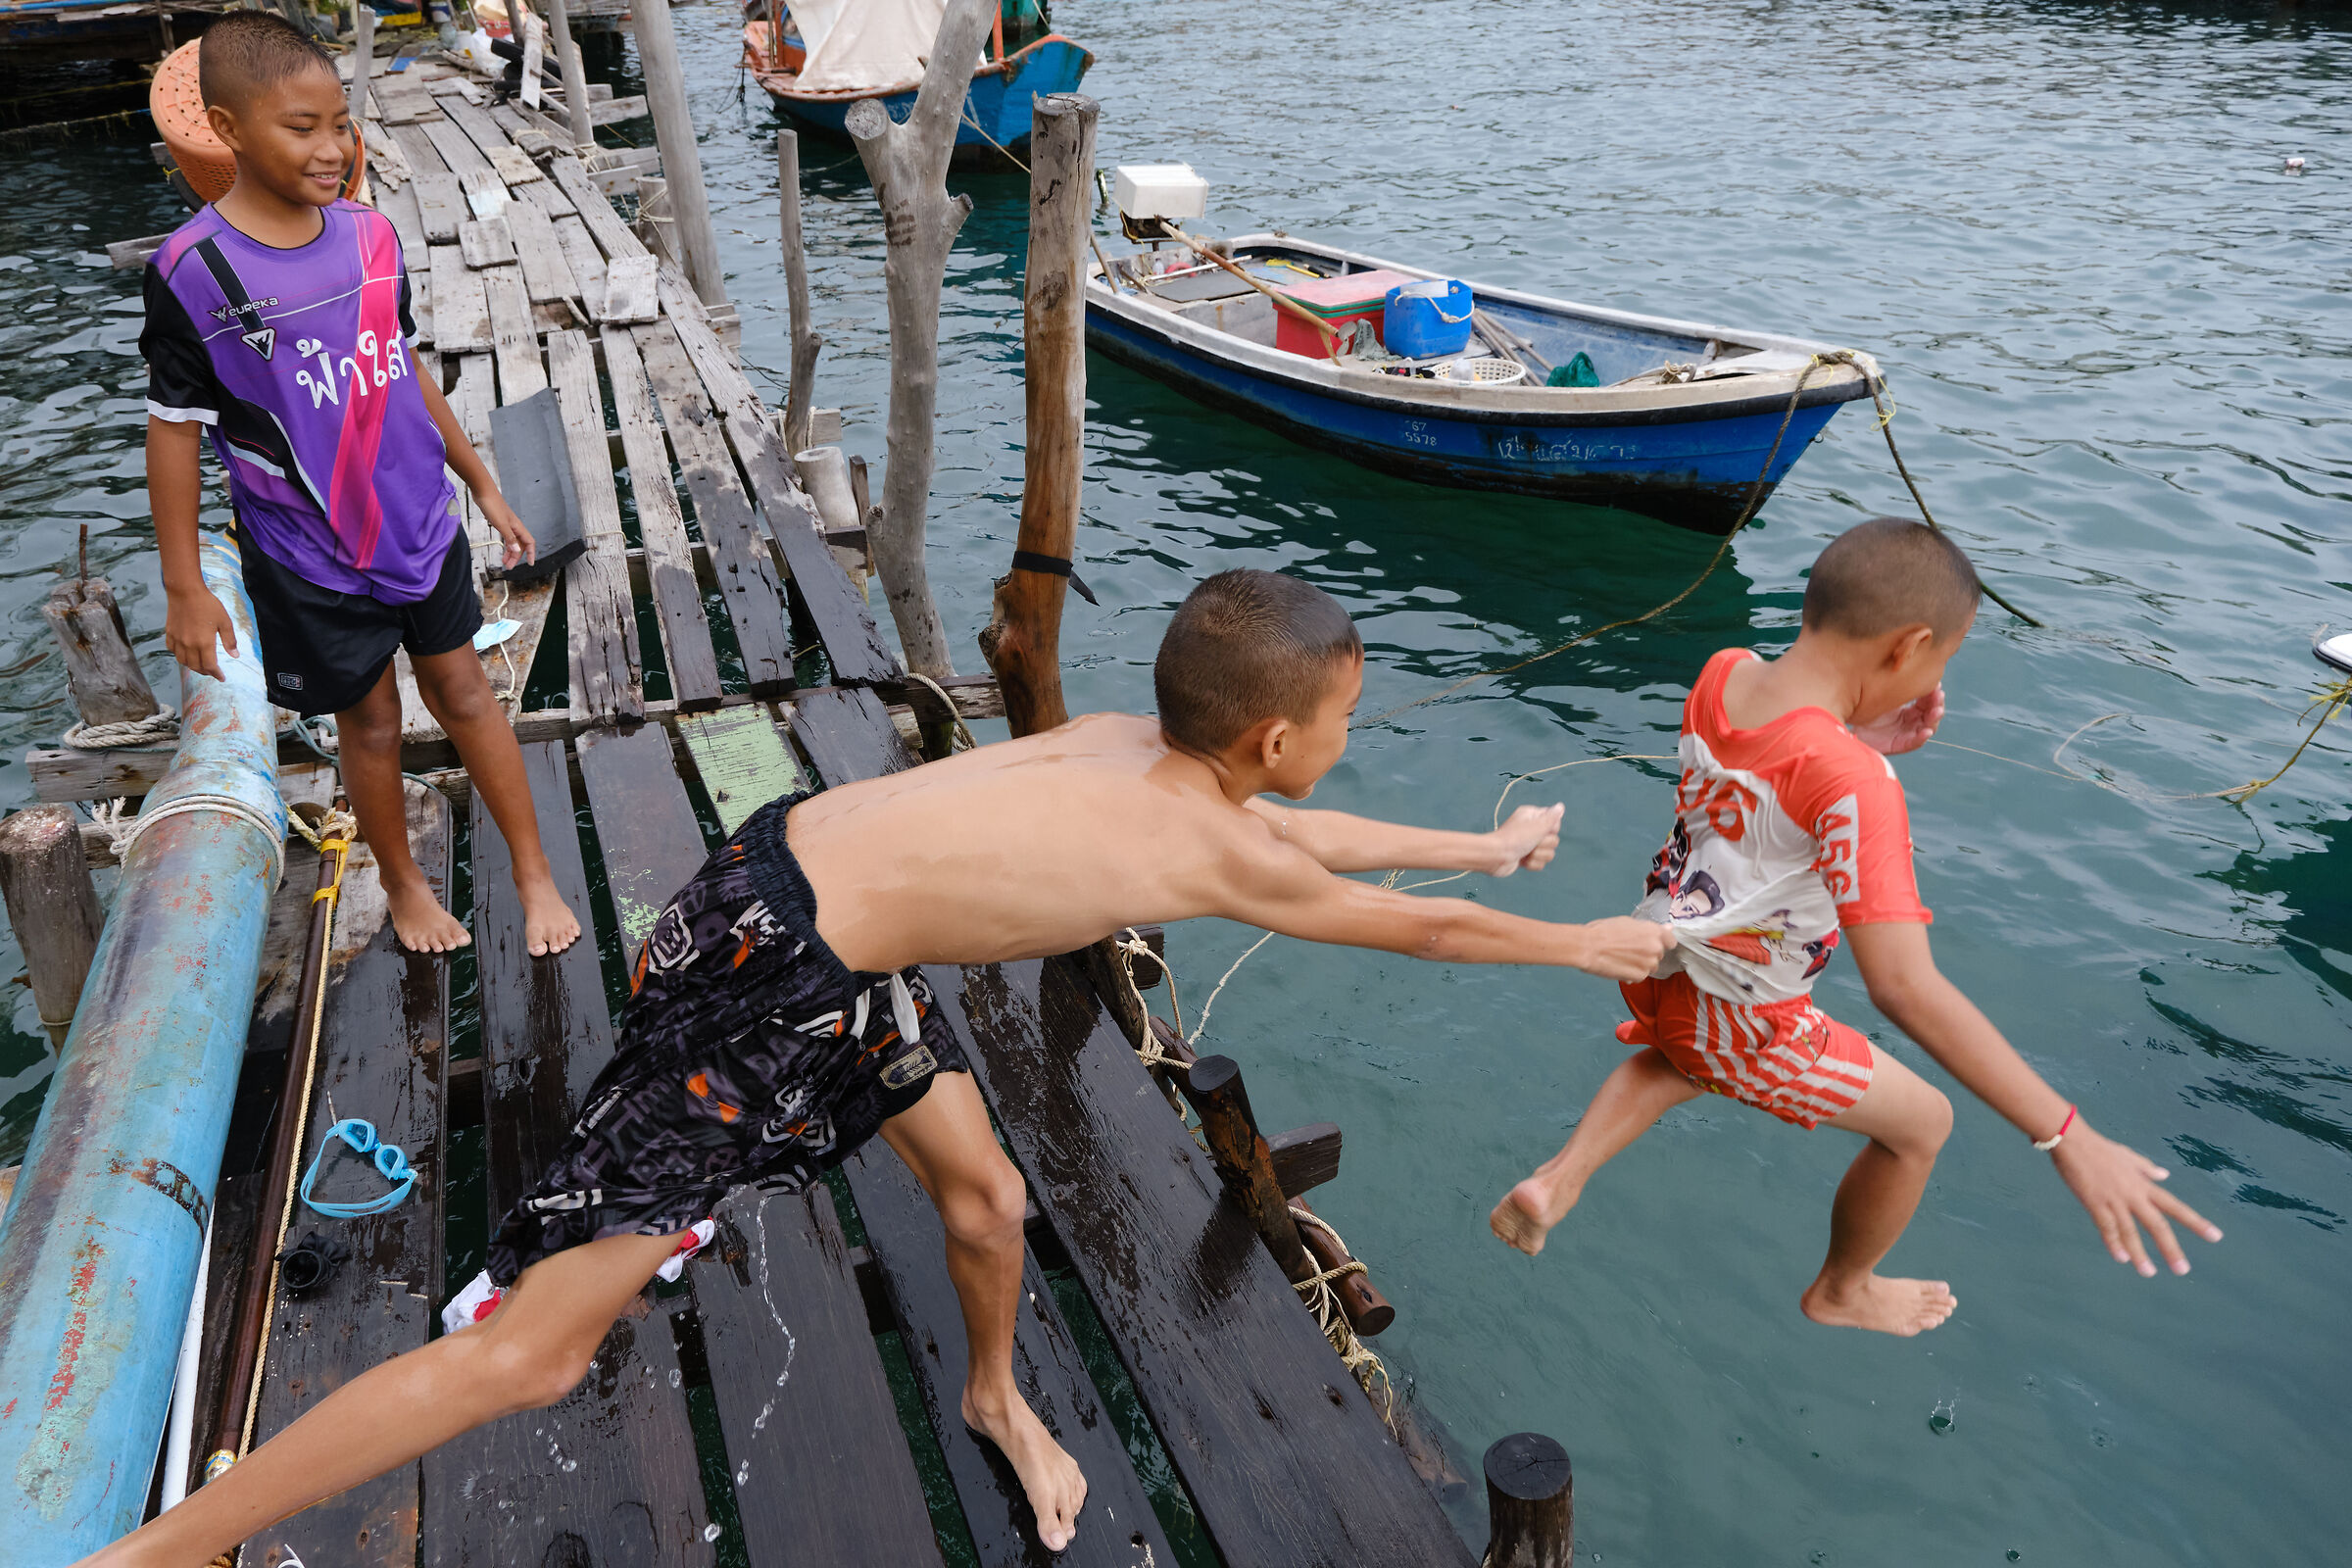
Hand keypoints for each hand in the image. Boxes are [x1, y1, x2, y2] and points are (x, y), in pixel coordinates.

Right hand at [164, 584, 236, 681]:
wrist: (185, 591)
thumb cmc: (208, 604)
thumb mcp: (225, 621)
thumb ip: (230, 640)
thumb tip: (235, 655)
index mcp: (204, 643)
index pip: (210, 666)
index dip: (216, 674)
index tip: (222, 678)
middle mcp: (189, 644)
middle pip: (196, 667)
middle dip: (206, 672)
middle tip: (213, 671)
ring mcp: (177, 640)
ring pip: (183, 661)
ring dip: (192, 666)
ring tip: (201, 665)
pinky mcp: (169, 633)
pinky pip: (173, 651)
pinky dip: (180, 656)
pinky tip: (186, 654)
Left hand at [479, 489, 534, 568]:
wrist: (483, 492)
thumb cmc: (492, 505)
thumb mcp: (501, 525)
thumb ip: (509, 538)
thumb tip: (516, 550)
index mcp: (518, 527)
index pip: (529, 543)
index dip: (531, 553)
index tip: (530, 563)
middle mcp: (515, 526)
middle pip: (520, 545)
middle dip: (516, 557)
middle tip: (509, 566)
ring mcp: (508, 524)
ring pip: (513, 542)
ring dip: (510, 552)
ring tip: (504, 561)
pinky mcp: (500, 522)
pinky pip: (506, 537)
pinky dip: (505, 545)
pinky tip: (502, 548)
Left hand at [1485, 803, 1562, 875]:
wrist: (1496, 856)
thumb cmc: (1515, 838)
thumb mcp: (1537, 825)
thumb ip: (1552, 817)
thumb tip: (1560, 806)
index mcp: (1533, 817)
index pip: (1555, 823)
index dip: (1551, 829)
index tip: (1539, 829)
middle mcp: (1532, 829)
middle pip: (1554, 840)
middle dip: (1543, 845)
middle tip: (1530, 842)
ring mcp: (1529, 845)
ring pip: (1549, 854)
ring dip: (1537, 855)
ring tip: (1525, 852)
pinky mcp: (1526, 858)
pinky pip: (1540, 864)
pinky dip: (1532, 864)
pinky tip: (1522, 860)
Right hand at [1572, 916, 1675, 981]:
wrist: (1589, 947)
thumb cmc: (1604, 931)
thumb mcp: (1628, 923)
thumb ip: (1649, 928)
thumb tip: (1668, 928)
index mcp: (1654, 931)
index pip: (1670, 941)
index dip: (1661, 942)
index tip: (1651, 944)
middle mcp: (1656, 947)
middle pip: (1658, 955)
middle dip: (1647, 954)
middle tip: (1629, 949)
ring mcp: (1649, 963)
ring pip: (1650, 967)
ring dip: (1640, 965)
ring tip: (1622, 958)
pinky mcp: (1640, 976)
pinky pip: (1640, 976)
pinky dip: (1632, 973)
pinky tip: (1619, 966)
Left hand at [1852, 684, 1943, 754]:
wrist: (1853, 728)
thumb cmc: (1868, 711)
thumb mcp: (1881, 696)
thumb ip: (1893, 686)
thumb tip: (1901, 665)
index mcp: (1911, 711)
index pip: (1927, 701)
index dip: (1933, 694)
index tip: (1937, 684)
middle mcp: (1912, 722)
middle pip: (1931, 713)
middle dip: (1937, 704)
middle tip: (1939, 695)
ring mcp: (1908, 733)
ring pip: (1928, 727)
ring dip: (1934, 719)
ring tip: (1937, 711)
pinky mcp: (1901, 745)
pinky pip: (1914, 742)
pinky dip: (1921, 737)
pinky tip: (1926, 732)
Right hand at [2050, 1121, 2221, 1276]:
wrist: (2072, 1141)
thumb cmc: (2099, 1148)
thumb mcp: (2128, 1156)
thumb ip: (2146, 1168)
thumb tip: (2164, 1175)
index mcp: (2144, 1185)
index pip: (2175, 1207)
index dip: (2196, 1222)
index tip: (2215, 1236)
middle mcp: (2133, 1195)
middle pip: (2157, 1225)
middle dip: (2171, 1249)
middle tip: (2183, 1270)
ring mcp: (2114, 1200)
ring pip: (2131, 1232)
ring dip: (2140, 1254)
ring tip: (2148, 1273)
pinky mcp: (2095, 1202)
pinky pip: (2106, 1227)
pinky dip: (2113, 1243)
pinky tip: (2121, 1258)